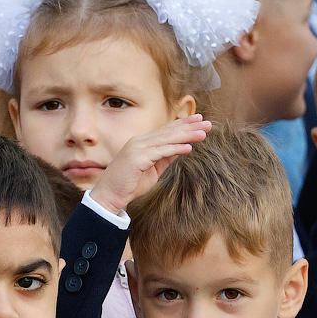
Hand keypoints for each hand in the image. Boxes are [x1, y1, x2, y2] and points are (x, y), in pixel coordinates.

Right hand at [89, 114, 210, 213]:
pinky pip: (160, 152)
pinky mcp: (137, 158)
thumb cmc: (129, 185)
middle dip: (189, 126)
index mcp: (142, 143)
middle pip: (168, 132)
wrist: (109, 196)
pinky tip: (188, 148)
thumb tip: (181, 149)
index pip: (166, 131)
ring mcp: (137, 148)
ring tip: (203, 133)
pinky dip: (175, 149)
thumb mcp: (152, 171)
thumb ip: (164, 159)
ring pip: (166, 139)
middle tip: (207, 123)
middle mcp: (139, 141)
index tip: (199, 120)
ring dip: (186, 136)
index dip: (183, 125)